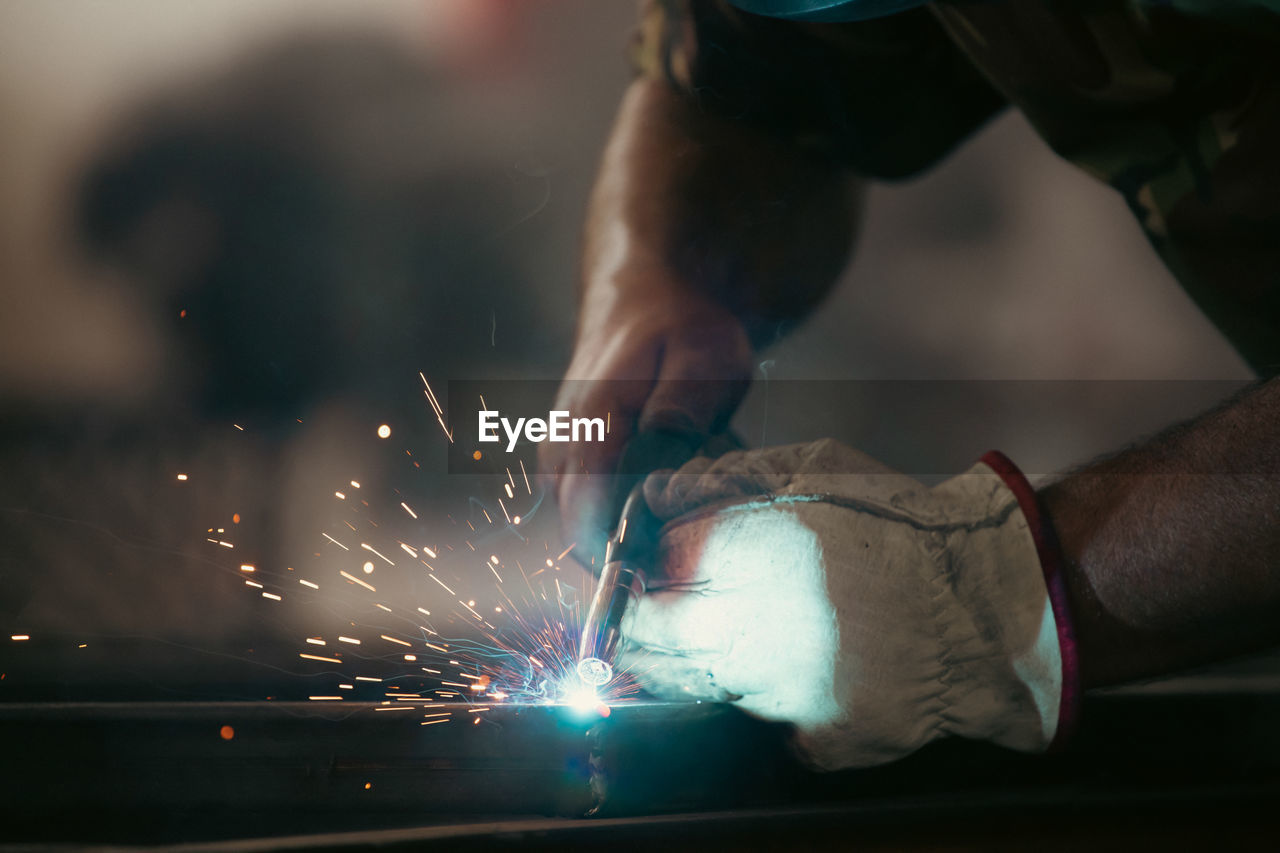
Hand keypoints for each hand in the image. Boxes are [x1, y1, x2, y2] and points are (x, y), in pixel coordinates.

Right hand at [540, 276, 751, 566]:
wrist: (642, 292)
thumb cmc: (679, 325)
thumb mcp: (704, 358)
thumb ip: (682, 411)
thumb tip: (659, 468)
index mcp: (592, 425)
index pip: (588, 521)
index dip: (625, 564)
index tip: (669, 582)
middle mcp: (562, 446)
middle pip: (581, 537)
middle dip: (630, 563)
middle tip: (688, 569)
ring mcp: (559, 454)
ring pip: (581, 528)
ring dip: (625, 543)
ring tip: (680, 535)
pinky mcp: (566, 459)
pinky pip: (585, 511)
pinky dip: (619, 522)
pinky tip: (659, 510)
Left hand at [620, 439, 1073, 769]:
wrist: (994, 598)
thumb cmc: (905, 524)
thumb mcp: (813, 468)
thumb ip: (727, 479)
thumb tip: (659, 496)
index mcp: (743, 557)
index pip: (642, 581)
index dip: (633, 578)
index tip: (637, 572)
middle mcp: (750, 632)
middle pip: (651, 646)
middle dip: (646, 627)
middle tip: (675, 608)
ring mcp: (783, 695)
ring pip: (700, 687)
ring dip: (705, 660)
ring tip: (758, 627)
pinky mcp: (822, 739)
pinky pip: (770, 727)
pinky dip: (772, 701)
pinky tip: (806, 668)